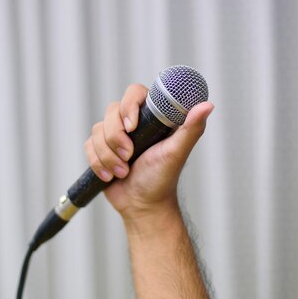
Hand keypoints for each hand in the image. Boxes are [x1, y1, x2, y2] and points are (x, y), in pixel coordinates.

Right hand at [84, 83, 213, 223]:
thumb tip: (207, 105)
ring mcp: (115, 135)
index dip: (128, 106)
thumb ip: (192, 128)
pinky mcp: (101, 149)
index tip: (132, 127)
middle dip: (116, 139)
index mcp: (152, 117)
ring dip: (108, 156)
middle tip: (129, 157)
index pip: (134, 93)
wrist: (142, 205)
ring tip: (123, 171)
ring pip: (98, 131)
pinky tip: (111, 176)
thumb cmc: (163, 179)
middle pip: (111, 112)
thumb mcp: (177, 152)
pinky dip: (98, 163)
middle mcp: (133, 122)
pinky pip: (89, 146)